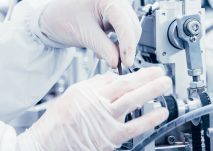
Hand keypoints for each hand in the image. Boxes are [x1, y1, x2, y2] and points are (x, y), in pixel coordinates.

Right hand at [18, 67, 170, 150]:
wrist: (48, 141)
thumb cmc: (57, 121)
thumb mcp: (73, 95)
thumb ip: (93, 86)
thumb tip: (110, 78)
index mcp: (90, 90)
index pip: (116, 78)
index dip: (135, 74)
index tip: (146, 71)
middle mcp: (99, 102)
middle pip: (128, 84)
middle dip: (147, 77)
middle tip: (161, 72)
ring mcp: (106, 119)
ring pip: (133, 100)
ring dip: (152, 91)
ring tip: (165, 85)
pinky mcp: (110, 136)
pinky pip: (134, 126)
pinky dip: (150, 118)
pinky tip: (161, 112)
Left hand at [39, 0, 140, 67]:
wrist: (53, 18)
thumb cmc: (63, 18)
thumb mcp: (84, 35)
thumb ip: (104, 48)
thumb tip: (118, 61)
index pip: (125, 23)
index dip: (128, 44)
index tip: (128, 62)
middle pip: (131, 27)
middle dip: (126, 47)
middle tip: (119, 65)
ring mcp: (117, 6)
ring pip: (129, 31)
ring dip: (122, 47)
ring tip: (108, 57)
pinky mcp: (115, 15)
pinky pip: (123, 32)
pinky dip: (118, 44)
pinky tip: (106, 51)